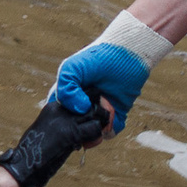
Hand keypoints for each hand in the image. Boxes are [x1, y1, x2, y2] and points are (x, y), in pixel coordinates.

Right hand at [0, 98, 112, 186]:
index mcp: (52, 108)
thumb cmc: (33, 152)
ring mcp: (66, 121)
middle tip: (92, 127)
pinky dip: (96, 136)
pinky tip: (86, 144)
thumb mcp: (45, 130)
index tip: (86, 119)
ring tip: (91, 135)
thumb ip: (59, 125)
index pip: (78, 100)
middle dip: (94, 114)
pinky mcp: (72, 134)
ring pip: (94, 114)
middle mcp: (60, 110)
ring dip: (97, 124)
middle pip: (88, 104)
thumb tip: (74, 129)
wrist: (23, 164)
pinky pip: (94, 129)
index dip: (85, 109)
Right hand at [50, 10, 174, 128]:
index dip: (62, 121)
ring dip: (98, 127)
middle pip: (76, 129)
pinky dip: (111, 128)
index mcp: (67, 96)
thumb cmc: (97, 58)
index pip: (59, 117)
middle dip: (82, 126)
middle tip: (90, 110)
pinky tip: (113, 113)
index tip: (72, 114)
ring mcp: (99, 112)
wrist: (128, 54)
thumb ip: (65, 90)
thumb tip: (80, 110)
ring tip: (104, 108)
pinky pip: (110, 131)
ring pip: (93, 132)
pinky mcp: (116, 115)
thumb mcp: (71, 68)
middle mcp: (81, 107)